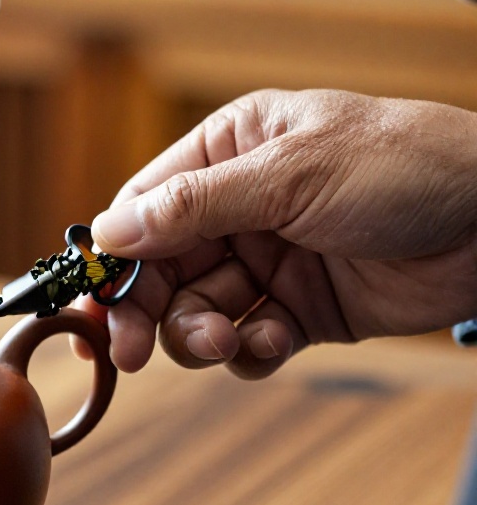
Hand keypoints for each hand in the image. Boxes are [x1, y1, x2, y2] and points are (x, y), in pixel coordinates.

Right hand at [81, 89, 476, 377]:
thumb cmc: (407, 168)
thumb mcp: (291, 175)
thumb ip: (194, 205)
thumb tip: (108, 233)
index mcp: (230, 151)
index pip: (144, 208)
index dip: (113, 259)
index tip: (96, 305)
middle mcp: (242, 204)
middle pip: (160, 269)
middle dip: (148, 311)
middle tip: (134, 353)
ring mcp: (272, 258)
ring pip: (198, 310)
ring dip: (200, 335)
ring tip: (227, 342)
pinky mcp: (305, 308)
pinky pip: (250, 339)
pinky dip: (253, 350)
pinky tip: (279, 342)